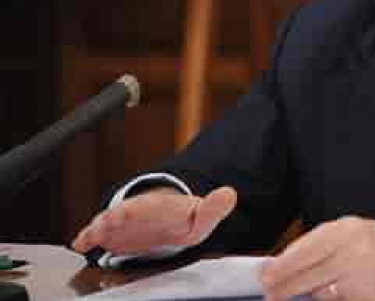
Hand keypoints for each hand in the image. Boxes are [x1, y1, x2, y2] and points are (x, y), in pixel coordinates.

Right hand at [71, 186, 236, 255]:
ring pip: (105, 225)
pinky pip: (96, 235)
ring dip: (98, 230)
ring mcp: (122, 224)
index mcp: (157, 206)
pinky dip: (87, 238)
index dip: (135, 210)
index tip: (124, 213)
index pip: (145, 207)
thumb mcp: (201, 215)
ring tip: (90, 237)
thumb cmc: (183, 218)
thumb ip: (214, 207)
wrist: (170, 219)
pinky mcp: (114, 236)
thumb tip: (230, 194)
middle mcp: (135, 211)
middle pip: (120, 214)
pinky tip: (80, 244)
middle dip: (111, 220)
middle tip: (103, 226)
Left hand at [259, 216, 374, 300]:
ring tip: (300, 292)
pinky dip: (329, 299)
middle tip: (270, 293)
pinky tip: (329, 294)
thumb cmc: (372, 240)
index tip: (265, 276)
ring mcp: (360, 277)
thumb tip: (283, 261)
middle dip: (285, 287)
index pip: (304, 251)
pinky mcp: (367, 298)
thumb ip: (316, 244)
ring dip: (308, 294)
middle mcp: (351, 252)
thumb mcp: (344, 230)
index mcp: (342, 231)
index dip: (282, 267)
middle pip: (308, 275)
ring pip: (321, 293)